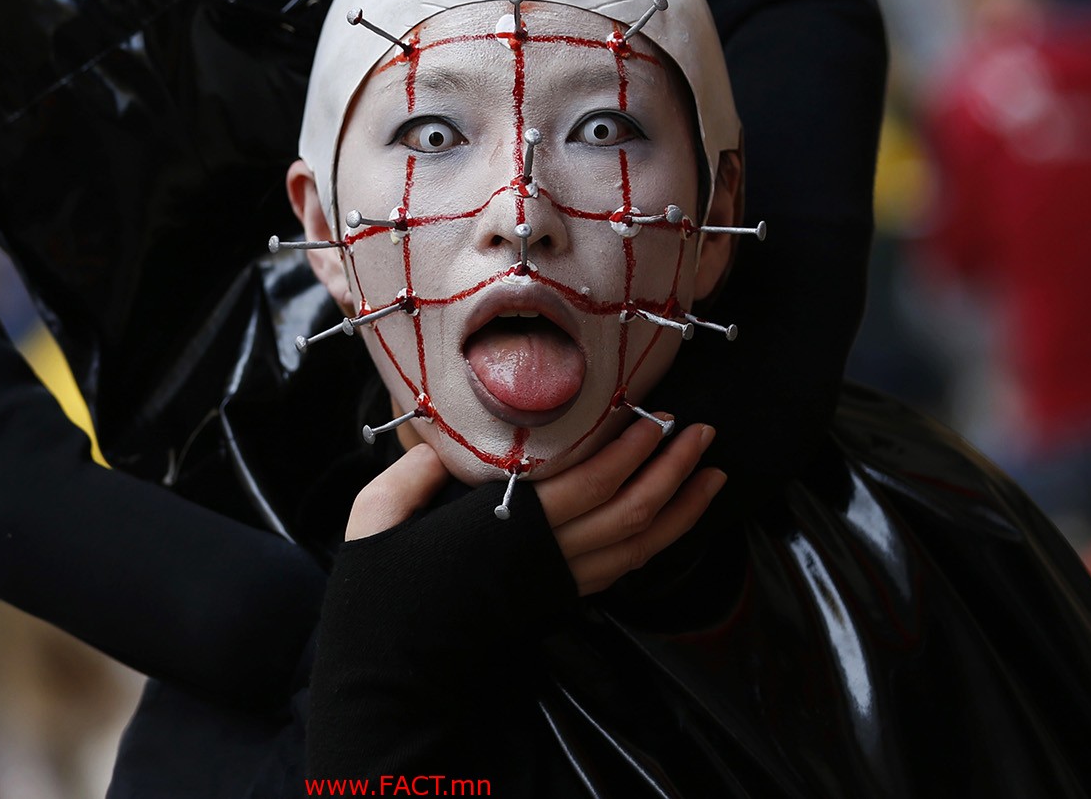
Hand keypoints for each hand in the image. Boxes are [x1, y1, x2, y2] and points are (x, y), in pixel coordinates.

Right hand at [343, 418, 724, 595]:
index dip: (629, 453)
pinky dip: (656, 544)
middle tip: (705, 433)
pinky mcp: (556, 602)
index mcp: (507, 532)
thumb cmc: (379, 593)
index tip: (656, 418)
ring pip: (638, 548)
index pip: (588, 488)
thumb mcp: (376, 519)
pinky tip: (672, 521)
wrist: (390, 673)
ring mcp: (556, 586)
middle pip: (629, 515)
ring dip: (682, 511)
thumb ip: (410, 474)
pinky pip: (622, 573)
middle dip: (673, 472)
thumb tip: (438, 441)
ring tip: (714, 475)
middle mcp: (544, 560)